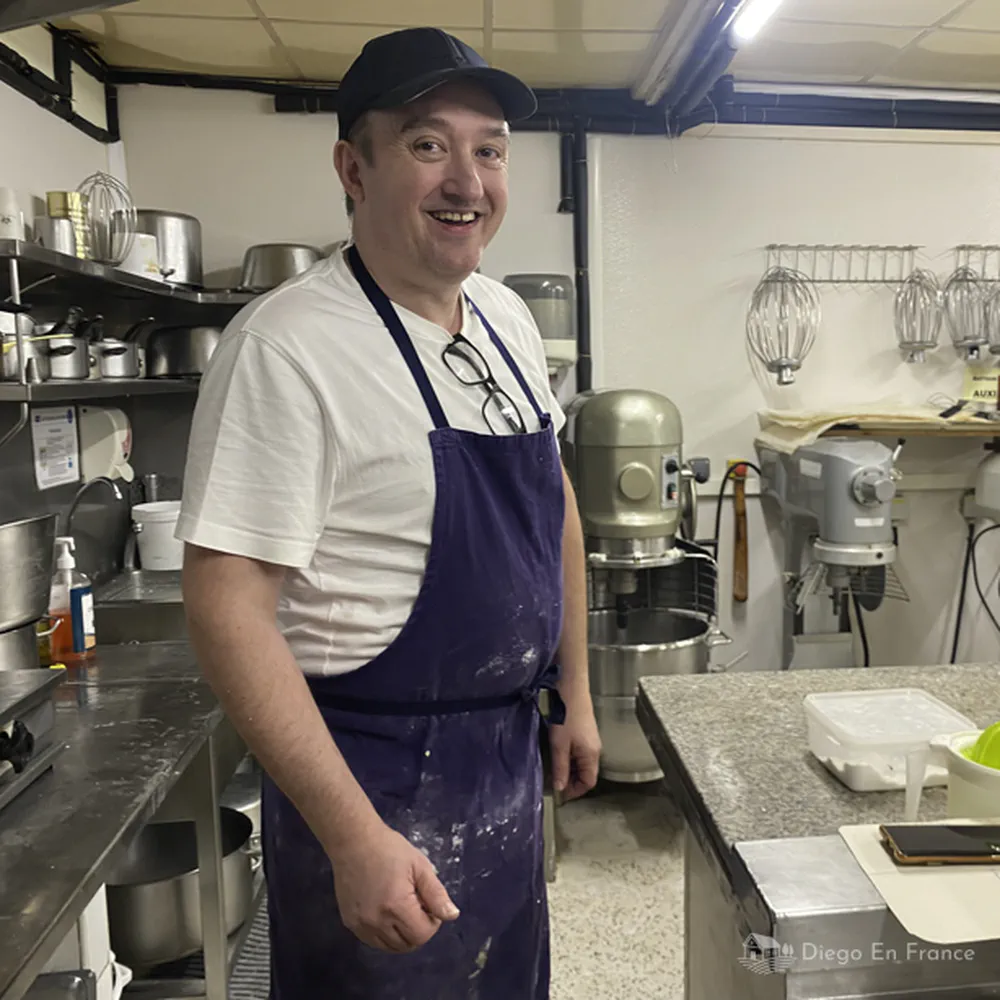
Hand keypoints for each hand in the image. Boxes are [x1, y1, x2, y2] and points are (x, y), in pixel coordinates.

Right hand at [329, 821, 459, 952]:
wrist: (353, 841)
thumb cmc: (389, 849)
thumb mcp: (419, 866)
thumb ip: (436, 894)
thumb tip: (452, 915)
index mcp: (397, 906)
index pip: (422, 935)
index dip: (432, 922)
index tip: (428, 903)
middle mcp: (377, 922)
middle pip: (407, 945)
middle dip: (418, 929)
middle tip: (416, 905)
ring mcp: (361, 925)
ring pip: (389, 947)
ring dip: (402, 934)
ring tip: (401, 909)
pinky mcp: (350, 923)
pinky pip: (373, 941)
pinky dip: (384, 934)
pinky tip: (386, 912)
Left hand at [549, 695, 600, 800]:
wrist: (571, 689)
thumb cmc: (565, 717)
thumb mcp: (559, 745)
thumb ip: (560, 768)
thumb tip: (560, 788)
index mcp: (591, 755)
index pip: (588, 782)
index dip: (575, 791)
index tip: (560, 793)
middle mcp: (595, 750)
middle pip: (586, 774)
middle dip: (571, 781)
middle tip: (553, 782)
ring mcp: (591, 740)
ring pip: (581, 763)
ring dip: (569, 769)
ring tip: (553, 769)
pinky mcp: (585, 733)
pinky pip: (579, 753)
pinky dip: (569, 758)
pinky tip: (557, 753)